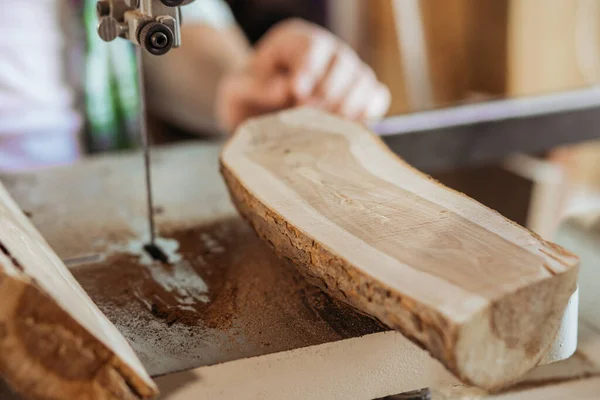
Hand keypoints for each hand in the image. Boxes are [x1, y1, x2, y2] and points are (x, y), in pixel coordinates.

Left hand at [216, 19, 390, 131]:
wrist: (259, 111)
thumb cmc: (249, 97)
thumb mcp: (237, 90)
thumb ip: (254, 87)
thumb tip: (285, 90)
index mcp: (295, 41)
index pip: (311, 46)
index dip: (309, 68)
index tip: (297, 91)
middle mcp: (327, 52)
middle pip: (343, 62)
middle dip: (328, 90)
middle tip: (310, 112)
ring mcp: (347, 73)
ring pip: (364, 79)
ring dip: (350, 104)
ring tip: (329, 124)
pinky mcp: (359, 94)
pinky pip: (377, 96)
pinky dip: (369, 112)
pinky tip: (349, 127)